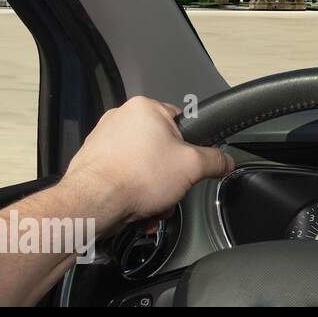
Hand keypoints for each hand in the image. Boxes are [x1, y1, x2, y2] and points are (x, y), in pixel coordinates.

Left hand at [60, 96, 233, 231]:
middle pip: (162, 149)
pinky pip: (123, 176)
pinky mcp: (92, 163)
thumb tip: (225, 161)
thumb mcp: (193, 166)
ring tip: (152, 203)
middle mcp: (120, 119)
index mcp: (144, 108)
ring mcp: (102, 140)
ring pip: (143, 166)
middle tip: (171, 189)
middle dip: (170, 175)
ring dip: (153, 188)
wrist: (93, 204)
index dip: (190, 147)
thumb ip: (215, 160)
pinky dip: (133, 193)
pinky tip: (136, 207)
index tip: (190, 164)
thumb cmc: (135, 177)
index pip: (181, 122)